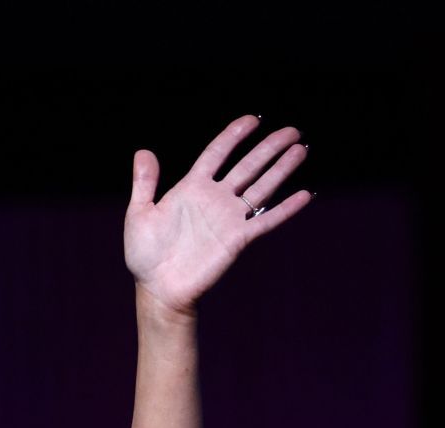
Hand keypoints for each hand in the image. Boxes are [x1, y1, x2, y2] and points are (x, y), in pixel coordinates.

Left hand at [125, 114, 313, 317]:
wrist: (159, 290)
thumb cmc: (145, 255)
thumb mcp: (139, 214)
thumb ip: (145, 183)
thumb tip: (143, 152)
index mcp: (192, 188)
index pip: (217, 154)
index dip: (234, 136)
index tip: (253, 120)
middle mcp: (215, 199)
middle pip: (248, 166)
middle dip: (269, 148)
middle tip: (291, 131)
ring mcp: (229, 218)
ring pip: (261, 187)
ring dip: (282, 169)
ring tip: (300, 149)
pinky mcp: (238, 239)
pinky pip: (266, 221)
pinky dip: (286, 209)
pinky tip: (304, 195)